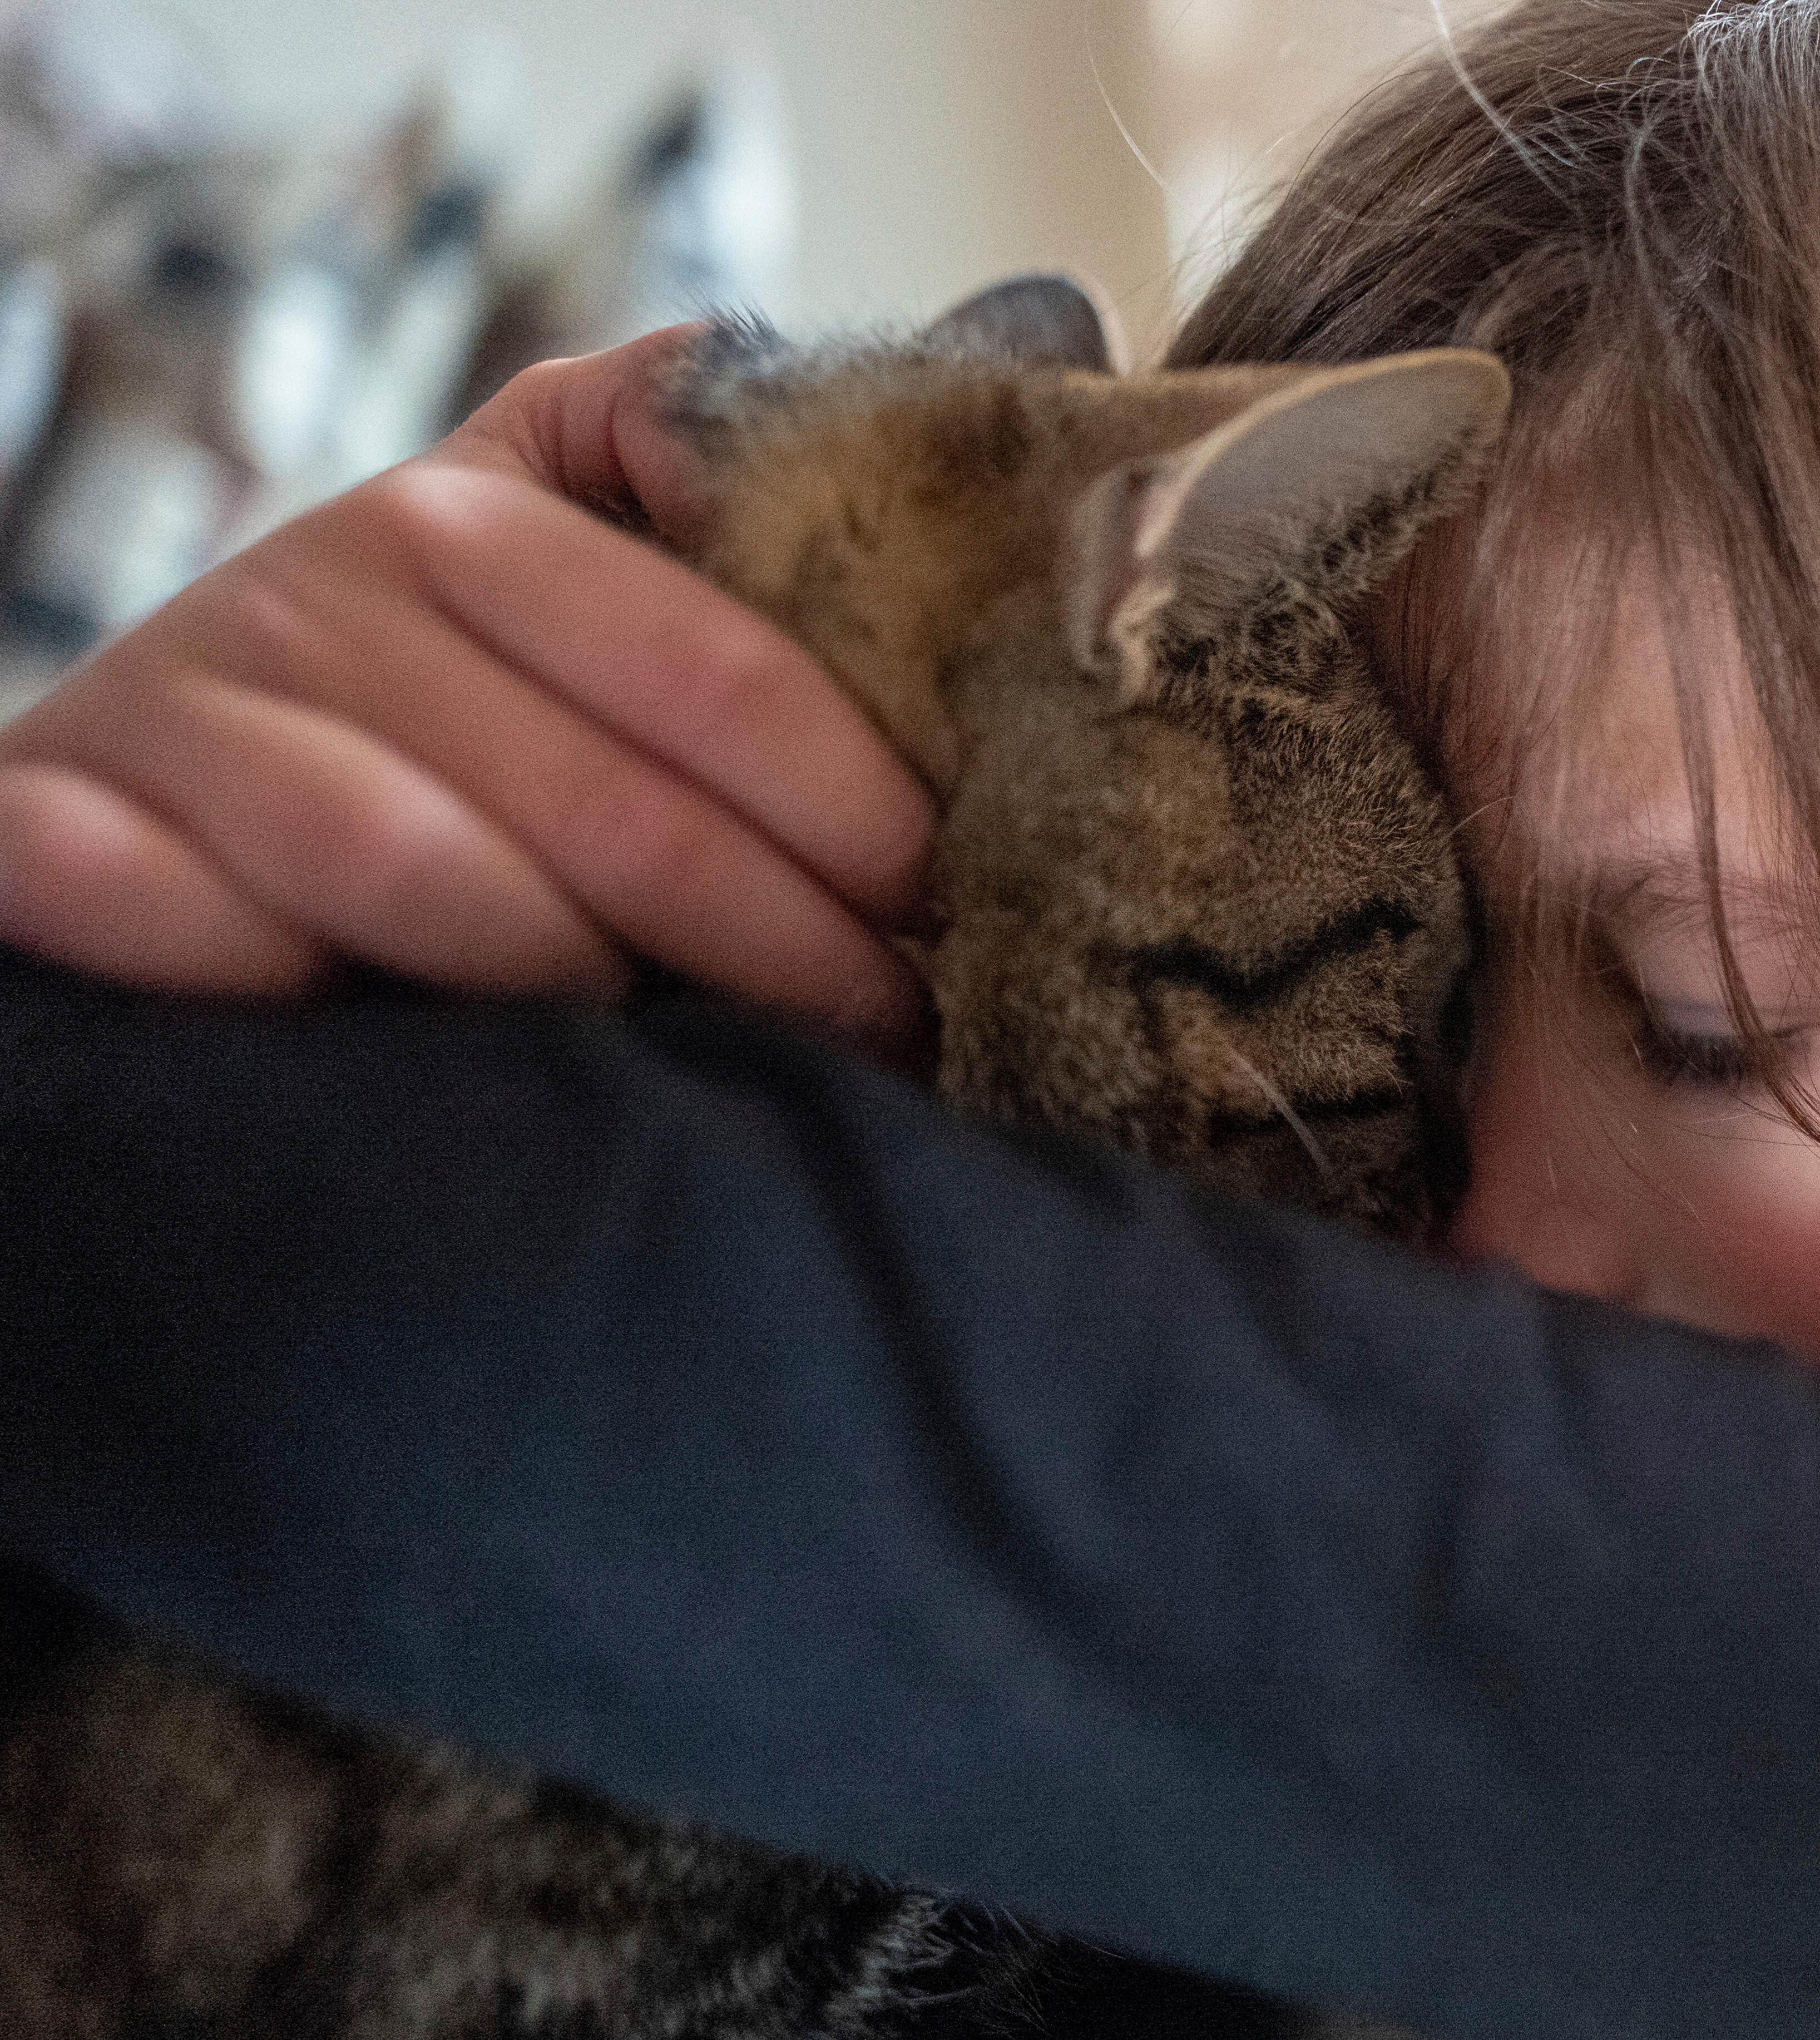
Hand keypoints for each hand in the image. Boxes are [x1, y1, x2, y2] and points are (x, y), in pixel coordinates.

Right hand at [0, 325, 934, 1057]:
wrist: (161, 744)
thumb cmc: (430, 672)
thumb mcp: (558, 530)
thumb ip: (696, 470)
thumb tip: (938, 477)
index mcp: (474, 519)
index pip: (717, 678)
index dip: (859, 811)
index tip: (952, 907)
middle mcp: (328, 585)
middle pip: (612, 812)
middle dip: (787, 946)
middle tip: (894, 1026)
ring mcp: (196, 713)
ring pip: (430, 878)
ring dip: (588, 993)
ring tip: (714, 1067)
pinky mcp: (71, 827)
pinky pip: (161, 907)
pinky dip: (238, 962)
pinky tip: (363, 1025)